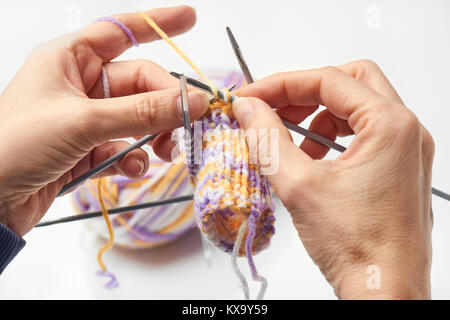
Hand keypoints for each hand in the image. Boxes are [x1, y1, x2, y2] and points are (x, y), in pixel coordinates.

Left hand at [0, 6, 209, 236]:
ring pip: (137, 118)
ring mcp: (87, 119)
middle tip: (190, 121)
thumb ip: (143, 112)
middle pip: (140, 83)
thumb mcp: (84, 122)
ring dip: (155, 134)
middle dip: (166, 103)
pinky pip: (125, 146)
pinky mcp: (89, 150)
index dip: (157, 24)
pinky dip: (134, 158)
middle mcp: (80, 85)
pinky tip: (131, 169)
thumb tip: (195, 101)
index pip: (120, 31)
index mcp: (70, 59)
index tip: (190, 19)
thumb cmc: (16, 145)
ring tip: (165, 152)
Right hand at [232, 60, 433, 298]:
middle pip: (350, 83)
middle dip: (304, 91)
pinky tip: (309, 159)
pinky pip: (361, 134)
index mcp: (391, 126)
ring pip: (355, 108)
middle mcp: (406, 132)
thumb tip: (248, 109)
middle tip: (270, 108)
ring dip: (317, 115)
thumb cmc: (356, 247)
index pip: (329, 80)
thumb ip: (268, 139)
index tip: (251, 97)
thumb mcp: (299, 186)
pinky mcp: (397, 168)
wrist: (385, 291)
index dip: (282, 84)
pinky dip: (331, 137)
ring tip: (287, 138)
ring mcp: (405, 150)